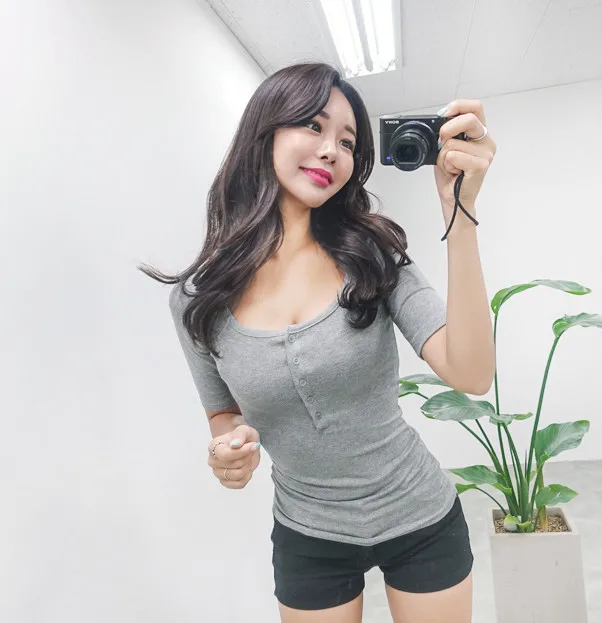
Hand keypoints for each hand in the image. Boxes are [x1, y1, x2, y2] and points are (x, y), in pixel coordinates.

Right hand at [207, 425, 260, 488]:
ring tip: (247, 458)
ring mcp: (218, 473)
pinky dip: (247, 476)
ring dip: (247, 466)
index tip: (253, 445)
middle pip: (233, 465)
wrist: (244, 444)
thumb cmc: (242, 437)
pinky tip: (247, 468)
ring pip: (237, 475)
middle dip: (246, 457)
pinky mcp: (225, 482)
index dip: (241, 452)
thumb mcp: (244, 431)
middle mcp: (212, 461)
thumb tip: (235, 444)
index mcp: (213, 447)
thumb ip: (240, 436)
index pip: (224, 455)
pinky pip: (239, 484)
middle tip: (249, 450)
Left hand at [434, 99, 496, 225]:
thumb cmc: (450, 175)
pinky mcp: (481, 165)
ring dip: (443, 156)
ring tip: (451, 166)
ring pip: (454, 142)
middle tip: (440, 142)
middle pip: (469, 118)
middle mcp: (486, 141)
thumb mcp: (446, 148)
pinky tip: (454, 172)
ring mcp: (486, 153)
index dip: (458, 105)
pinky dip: (447, 164)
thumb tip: (440, 121)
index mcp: (479, 134)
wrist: (452, 198)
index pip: (475, 107)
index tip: (443, 113)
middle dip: (447, 128)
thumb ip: (448, 133)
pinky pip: (454, 156)